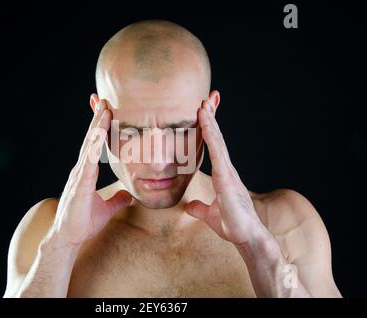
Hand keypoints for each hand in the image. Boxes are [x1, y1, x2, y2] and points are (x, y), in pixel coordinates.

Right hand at [45, 95, 131, 248]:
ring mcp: (79, 175)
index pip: (95, 145)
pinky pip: (87, 162)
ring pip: (88, 146)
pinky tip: (98, 135)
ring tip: (104, 109)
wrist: (68, 238)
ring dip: (96, 127)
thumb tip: (129, 195)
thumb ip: (117, 200)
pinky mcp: (79, 184)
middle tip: (105, 100)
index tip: (107, 110)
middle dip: (98, 119)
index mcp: (87, 172)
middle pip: (91, 140)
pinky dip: (92, 147)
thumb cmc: (83, 223)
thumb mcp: (107, 209)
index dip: (101, 128)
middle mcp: (82, 170)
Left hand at [185, 92, 267, 245]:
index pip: (214, 147)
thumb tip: (190, 207)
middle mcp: (226, 169)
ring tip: (204, 103)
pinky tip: (205, 122)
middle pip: (217, 138)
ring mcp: (227, 172)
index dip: (209, 129)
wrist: (246, 237)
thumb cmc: (232, 225)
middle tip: (207, 98)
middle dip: (212, 117)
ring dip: (210, 121)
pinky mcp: (226, 177)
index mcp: (223, 175)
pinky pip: (217, 151)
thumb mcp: (209, 215)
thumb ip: (199, 208)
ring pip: (217, 141)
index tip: (204, 112)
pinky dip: (211, 135)